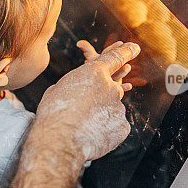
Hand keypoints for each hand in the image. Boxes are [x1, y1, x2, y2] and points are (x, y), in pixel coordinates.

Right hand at [36, 41, 139, 161]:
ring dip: (100, 115)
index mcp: (93, 72)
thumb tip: (78, 91)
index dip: (125, 51)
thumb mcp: (58, 90)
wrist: (60, 140)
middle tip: (87, 107)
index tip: (134, 47)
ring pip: (112, 108)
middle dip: (102, 96)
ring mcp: (118, 106)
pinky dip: (105, 129)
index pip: (114, 57)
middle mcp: (110, 86)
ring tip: (82, 125)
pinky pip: (115, 125)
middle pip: (112, 87)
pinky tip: (91, 134)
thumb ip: (74, 86)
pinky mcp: (123, 125)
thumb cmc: (53, 113)